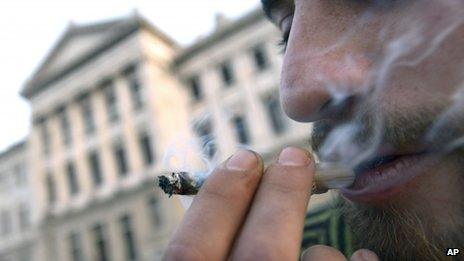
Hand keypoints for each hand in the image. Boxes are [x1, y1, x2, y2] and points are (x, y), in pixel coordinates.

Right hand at [163, 147, 378, 260]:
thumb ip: (205, 252)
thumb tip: (228, 199)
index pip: (190, 251)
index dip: (218, 199)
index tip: (243, 158)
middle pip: (261, 252)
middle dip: (280, 197)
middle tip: (295, 157)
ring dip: (320, 252)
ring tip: (326, 250)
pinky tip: (360, 258)